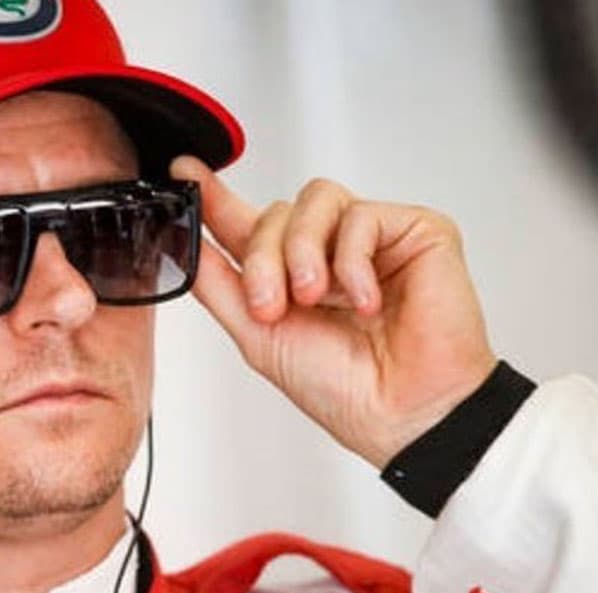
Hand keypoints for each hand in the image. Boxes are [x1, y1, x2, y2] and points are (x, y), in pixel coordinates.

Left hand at [171, 156, 496, 467]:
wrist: (401, 413)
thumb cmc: (343, 388)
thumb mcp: (256, 334)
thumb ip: (217, 283)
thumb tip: (182, 241)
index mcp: (289, 277)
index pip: (246, 224)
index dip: (214, 196)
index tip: (184, 174)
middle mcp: (328, 253)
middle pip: (274, 213)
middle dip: (262, 258)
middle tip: (271, 304)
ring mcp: (372, 240)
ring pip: (315, 201)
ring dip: (302, 252)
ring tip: (316, 298)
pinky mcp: (416, 231)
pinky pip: (362, 216)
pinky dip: (353, 262)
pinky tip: (365, 301)